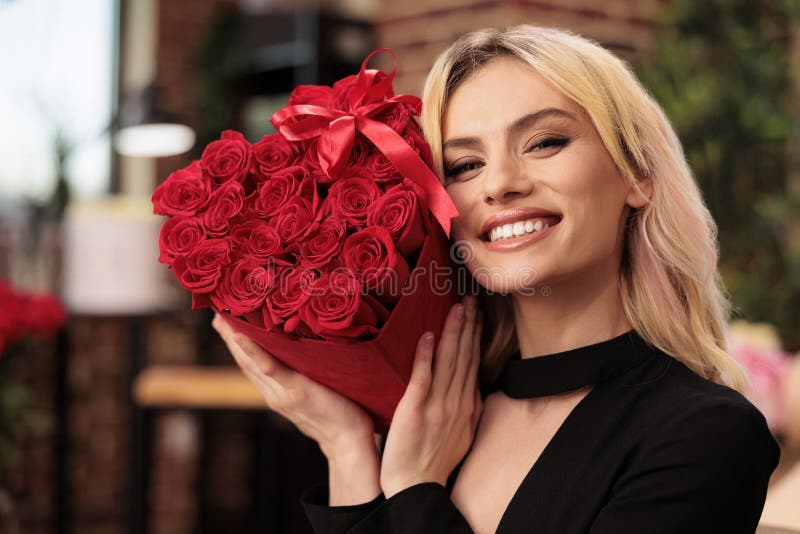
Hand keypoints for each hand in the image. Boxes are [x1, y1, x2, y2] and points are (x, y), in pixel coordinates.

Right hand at [212, 313, 380, 504]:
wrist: (349, 440)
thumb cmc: (340, 416)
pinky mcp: (295, 391)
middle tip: (216, 315)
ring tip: (222, 319)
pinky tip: (240, 335)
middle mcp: (274, 394)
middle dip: (229, 339)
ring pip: (251, 363)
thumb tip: (308, 358)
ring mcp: (282, 394)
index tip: (227, 325)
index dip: (239, 347)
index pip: (253, 367)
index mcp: (278, 394)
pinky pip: (269, 368)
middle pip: (246, 363)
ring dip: (234, 340)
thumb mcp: (317, 396)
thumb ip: (304, 381)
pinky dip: (253, 351)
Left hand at [379, 295, 482, 496]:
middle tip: (470, 298)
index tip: (477, 314)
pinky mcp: (416, 409)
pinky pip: (423, 377)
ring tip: (457, 307)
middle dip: (469, 326)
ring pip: (449, 361)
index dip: (475, 337)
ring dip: (453, 332)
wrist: (416, 485)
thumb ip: (467, 408)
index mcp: (467, 406)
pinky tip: (427, 335)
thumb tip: (472, 387)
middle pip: (465, 357)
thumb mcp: (462, 434)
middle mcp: (456, 402)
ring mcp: (438, 405)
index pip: (473, 363)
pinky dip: (426, 355)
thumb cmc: (435, 460)